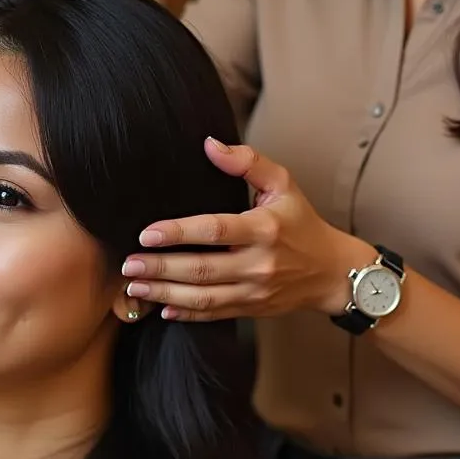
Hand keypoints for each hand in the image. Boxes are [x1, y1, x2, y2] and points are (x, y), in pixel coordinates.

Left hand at [122, 139, 370, 321]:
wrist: (331, 272)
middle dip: (160, 268)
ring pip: (203, 297)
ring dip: (164, 293)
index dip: (178, 233)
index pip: (215, 231)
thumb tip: (209, 144)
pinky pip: (214, 314)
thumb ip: (248, 162)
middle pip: (202, 269)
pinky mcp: (251, 309)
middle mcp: (258, 263)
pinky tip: (161, 307)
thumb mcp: (284, 184)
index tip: (147, 233)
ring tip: (134, 287)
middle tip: (128, 265)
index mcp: (264, 228)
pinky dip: (186, 313)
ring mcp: (254, 291)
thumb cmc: (301, 222)